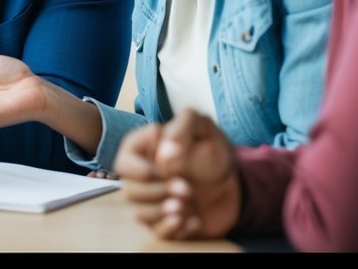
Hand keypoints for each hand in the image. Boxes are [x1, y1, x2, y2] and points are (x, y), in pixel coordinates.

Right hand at [114, 109, 241, 240]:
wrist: (234, 183)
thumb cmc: (212, 153)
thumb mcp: (203, 128)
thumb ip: (184, 125)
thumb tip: (166, 150)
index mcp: (143, 153)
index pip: (123, 163)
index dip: (141, 169)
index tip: (167, 167)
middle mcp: (142, 179)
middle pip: (130, 191)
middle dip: (157, 192)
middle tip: (187, 189)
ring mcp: (153, 202)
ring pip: (140, 214)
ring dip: (163, 212)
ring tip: (188, 206)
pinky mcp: (166, 222)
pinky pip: (159, 233)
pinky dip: (175, 229)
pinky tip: (194, 220)